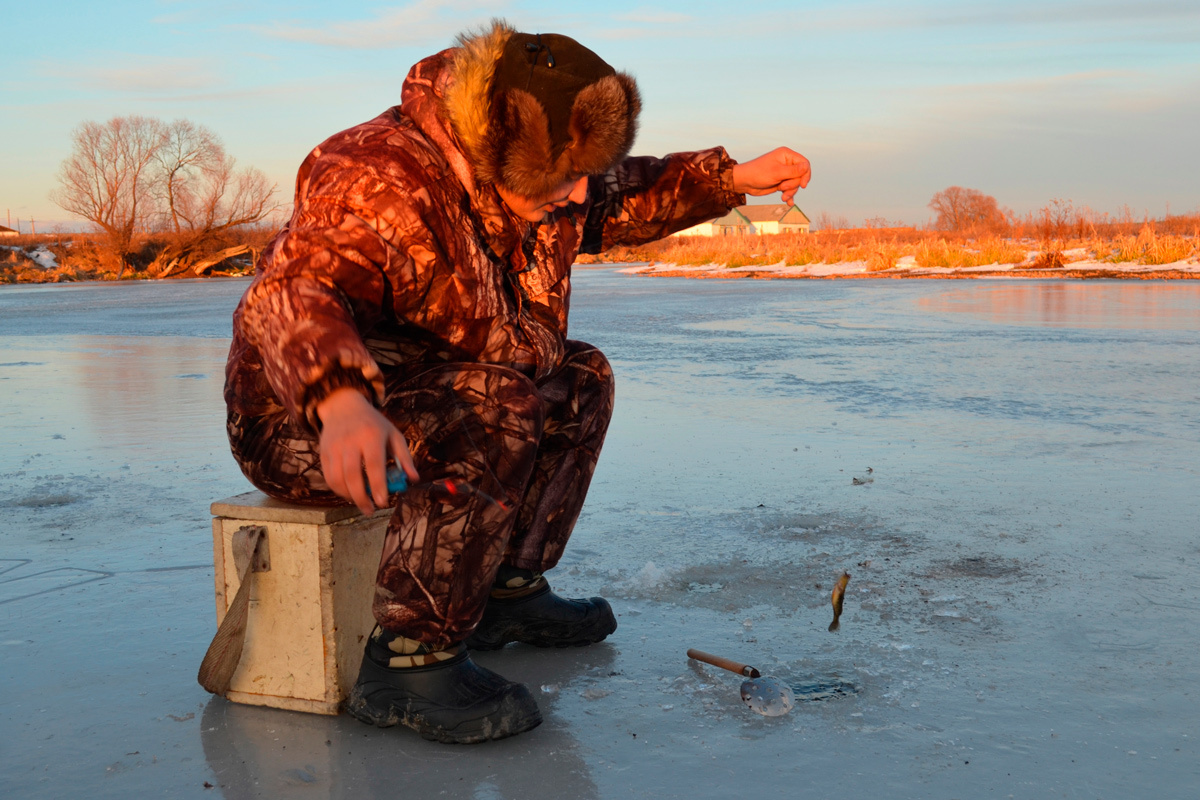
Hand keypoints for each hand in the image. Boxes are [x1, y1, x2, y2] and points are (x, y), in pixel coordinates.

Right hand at [316, 387, 418, 514]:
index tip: (383, 502)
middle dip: (361, 497)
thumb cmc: (374, 424)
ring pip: (337, 478)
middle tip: (371, 510)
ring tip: (361, 503)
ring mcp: (334, 447)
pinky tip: (349, 494)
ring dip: (348, 496)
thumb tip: (413, 479)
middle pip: (352, 474)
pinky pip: (328, 477)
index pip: (374, 464)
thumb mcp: (393, 434)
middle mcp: (350, 441)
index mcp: (371, 435)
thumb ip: (404, 457)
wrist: (343, 407)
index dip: (377, 485)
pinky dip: (338, 490)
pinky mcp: (324, 452)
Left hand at [731, 147, 811, 205]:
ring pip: (795, 184)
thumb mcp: (777, 172)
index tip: (802, 185)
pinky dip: (789, 195)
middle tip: (782, 188)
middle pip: (800, 175)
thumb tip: (807, 167)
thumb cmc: (758, 173)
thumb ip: (793, 171)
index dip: (805, 174)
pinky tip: (789, 203)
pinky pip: (790, 189)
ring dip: (790, 191)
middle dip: (793, 184)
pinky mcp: (780, 182)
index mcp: (786, 155)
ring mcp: (784, 173)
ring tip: (782, 197)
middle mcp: (786, 162)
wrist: (744, 182)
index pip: (804, 163)